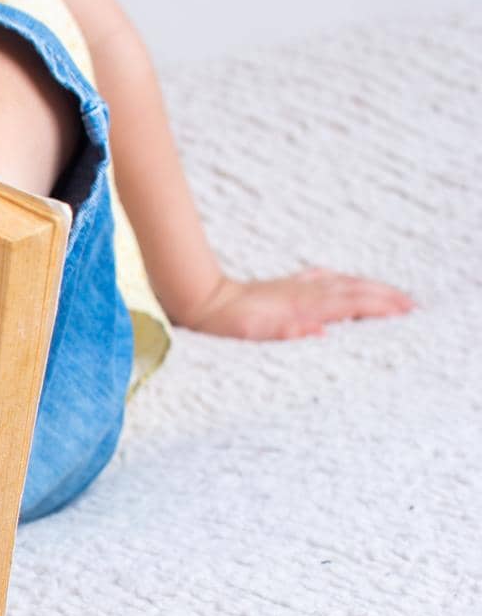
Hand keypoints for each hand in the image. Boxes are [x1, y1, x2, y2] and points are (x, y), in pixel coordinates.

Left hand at [179, 268, 414, 340]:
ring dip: (370, 288)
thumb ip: (288, 333)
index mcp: (302, 306)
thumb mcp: (254, 336)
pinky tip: (345, 282)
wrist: (203, 301)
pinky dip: (342, 281)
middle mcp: (304, 293)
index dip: (380, 308)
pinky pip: (323, 279)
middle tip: (413, 305)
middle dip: (385, 297)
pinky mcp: (285, 286)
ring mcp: (296, 287)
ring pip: (342, 283)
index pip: (351, 305)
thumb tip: (321, 333)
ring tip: (392, 295)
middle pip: (354, 291)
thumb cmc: (228, 324)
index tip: (407, 312)